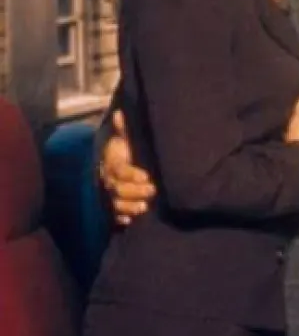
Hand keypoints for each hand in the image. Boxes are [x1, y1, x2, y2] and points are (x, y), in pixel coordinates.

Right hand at [100, 110, 155, 225]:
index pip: (120, 170)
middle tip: (153, 191)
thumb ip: (124, 129)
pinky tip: (130, 222)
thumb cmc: (124, 150)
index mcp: (112, 163)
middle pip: (117, 189)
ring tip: (144, 207)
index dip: (132, 174)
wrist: (111, 162)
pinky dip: (120, 220)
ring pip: (115, 204)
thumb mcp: (124, 138)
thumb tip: (120, 113)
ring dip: (129, 207)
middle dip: (134, 191)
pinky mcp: (111, 207)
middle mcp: (108, 180)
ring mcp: (108, 195)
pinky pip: (112, 216)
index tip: (147, 176)